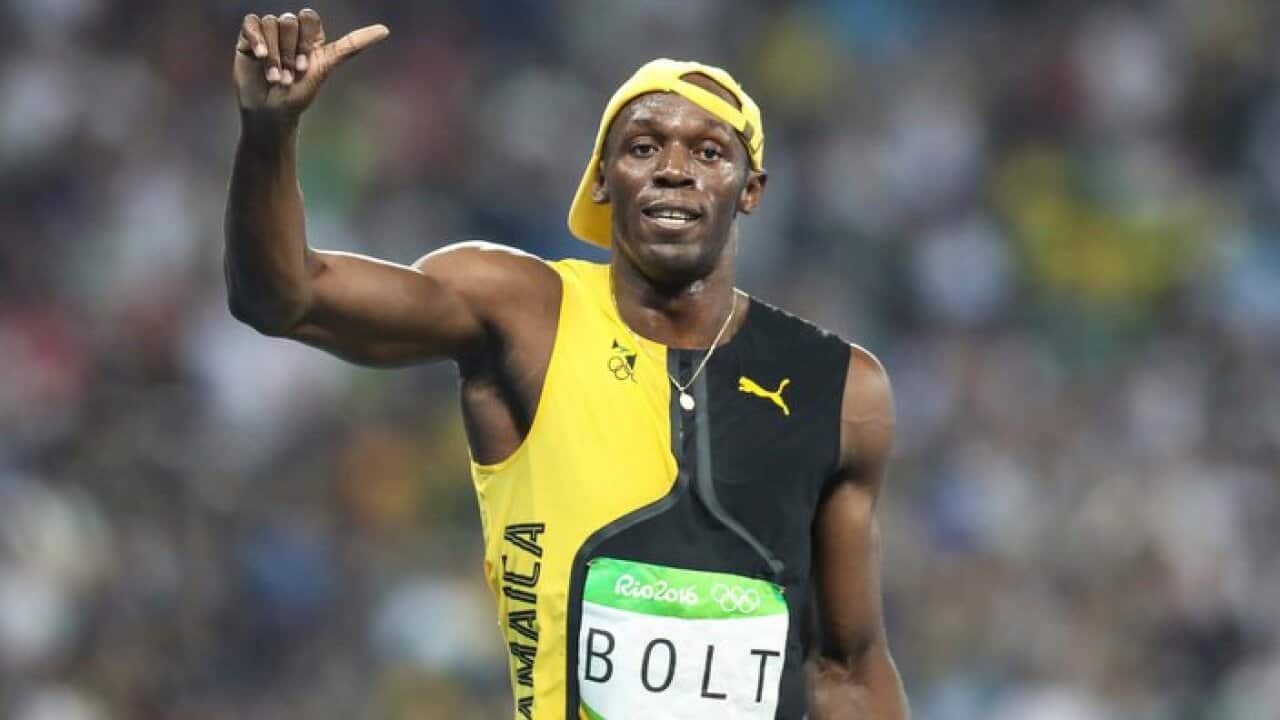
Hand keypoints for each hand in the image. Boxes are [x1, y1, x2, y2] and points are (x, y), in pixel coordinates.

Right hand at [234, 8, 387, 120]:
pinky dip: (256, 39)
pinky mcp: (248, 38)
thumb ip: (353, 45)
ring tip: (274, 77)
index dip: (306, 41)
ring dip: (274, 55)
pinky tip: (258, 56)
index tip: (305, 67)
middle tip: (288, 76)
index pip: (309, 17)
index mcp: (309, 36)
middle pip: (289, 21)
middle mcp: (289, 31)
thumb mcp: (326, 67)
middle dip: (289, 52)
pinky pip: (251, 23)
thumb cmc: (299, 95)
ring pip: (271, 24)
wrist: (272, 113)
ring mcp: (268, 34)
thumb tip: (386, 29)